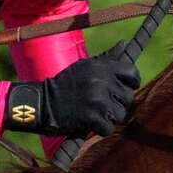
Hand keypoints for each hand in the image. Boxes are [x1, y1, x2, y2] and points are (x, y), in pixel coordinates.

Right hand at [3, 41, 139, 135]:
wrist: (41, 103)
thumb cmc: (66, 84)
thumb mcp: (85, 66)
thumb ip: (107, 58)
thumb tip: (126, 44)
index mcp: (101, 67)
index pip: (132, 73)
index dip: (132, 83)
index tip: (126, 88)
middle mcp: (101, 81)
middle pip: (128, 97)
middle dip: (118, 104)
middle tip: (104, 105)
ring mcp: (97, 99)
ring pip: (120, 114)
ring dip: (110, 118)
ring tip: (96, 114)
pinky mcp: (90, 117)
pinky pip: (108, 128)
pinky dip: (100, 129)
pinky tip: (90, 123)